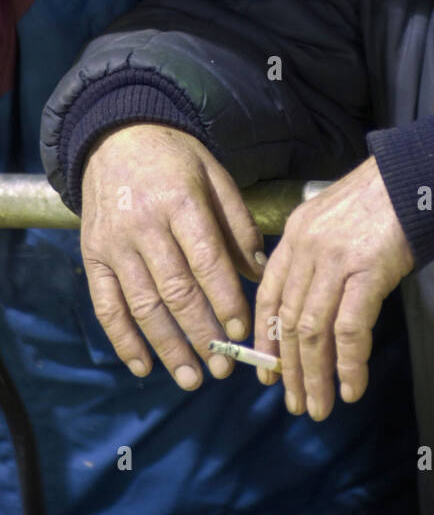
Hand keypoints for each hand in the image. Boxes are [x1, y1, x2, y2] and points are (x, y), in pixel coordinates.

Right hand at [81, 124, 266, 388]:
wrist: (116, 136)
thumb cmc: (177, 158)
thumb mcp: (215, 176)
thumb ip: (238, 225)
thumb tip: (260, 273)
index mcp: (181, 202)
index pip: (207, 261)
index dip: (226, 300)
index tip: (243, 332)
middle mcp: (144, 225)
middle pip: (175, 291)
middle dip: (202, 334)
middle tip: (223, 368)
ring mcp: (114, 243)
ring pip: (142, 306)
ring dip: (168, 348)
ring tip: (192, 378)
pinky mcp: (93, 256)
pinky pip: (106, 306)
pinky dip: (123, 340)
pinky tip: (144, 366)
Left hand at [254, 157, 413, 420]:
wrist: (417, 176)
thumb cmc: (382, 197)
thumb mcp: (333, 217)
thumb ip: (316, 253)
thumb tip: (313, 301)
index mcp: (294, 235)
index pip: (268, 295)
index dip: (265, 337)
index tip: (269, 371)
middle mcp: (306, 249)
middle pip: (288, 320)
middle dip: (289, 368)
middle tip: (295, 403)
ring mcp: (334, 261)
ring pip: (313, 331)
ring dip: (315, 376)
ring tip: (319, 407)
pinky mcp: (366, 272)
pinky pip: (349, 329)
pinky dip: (349, 364)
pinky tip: (353, 387)